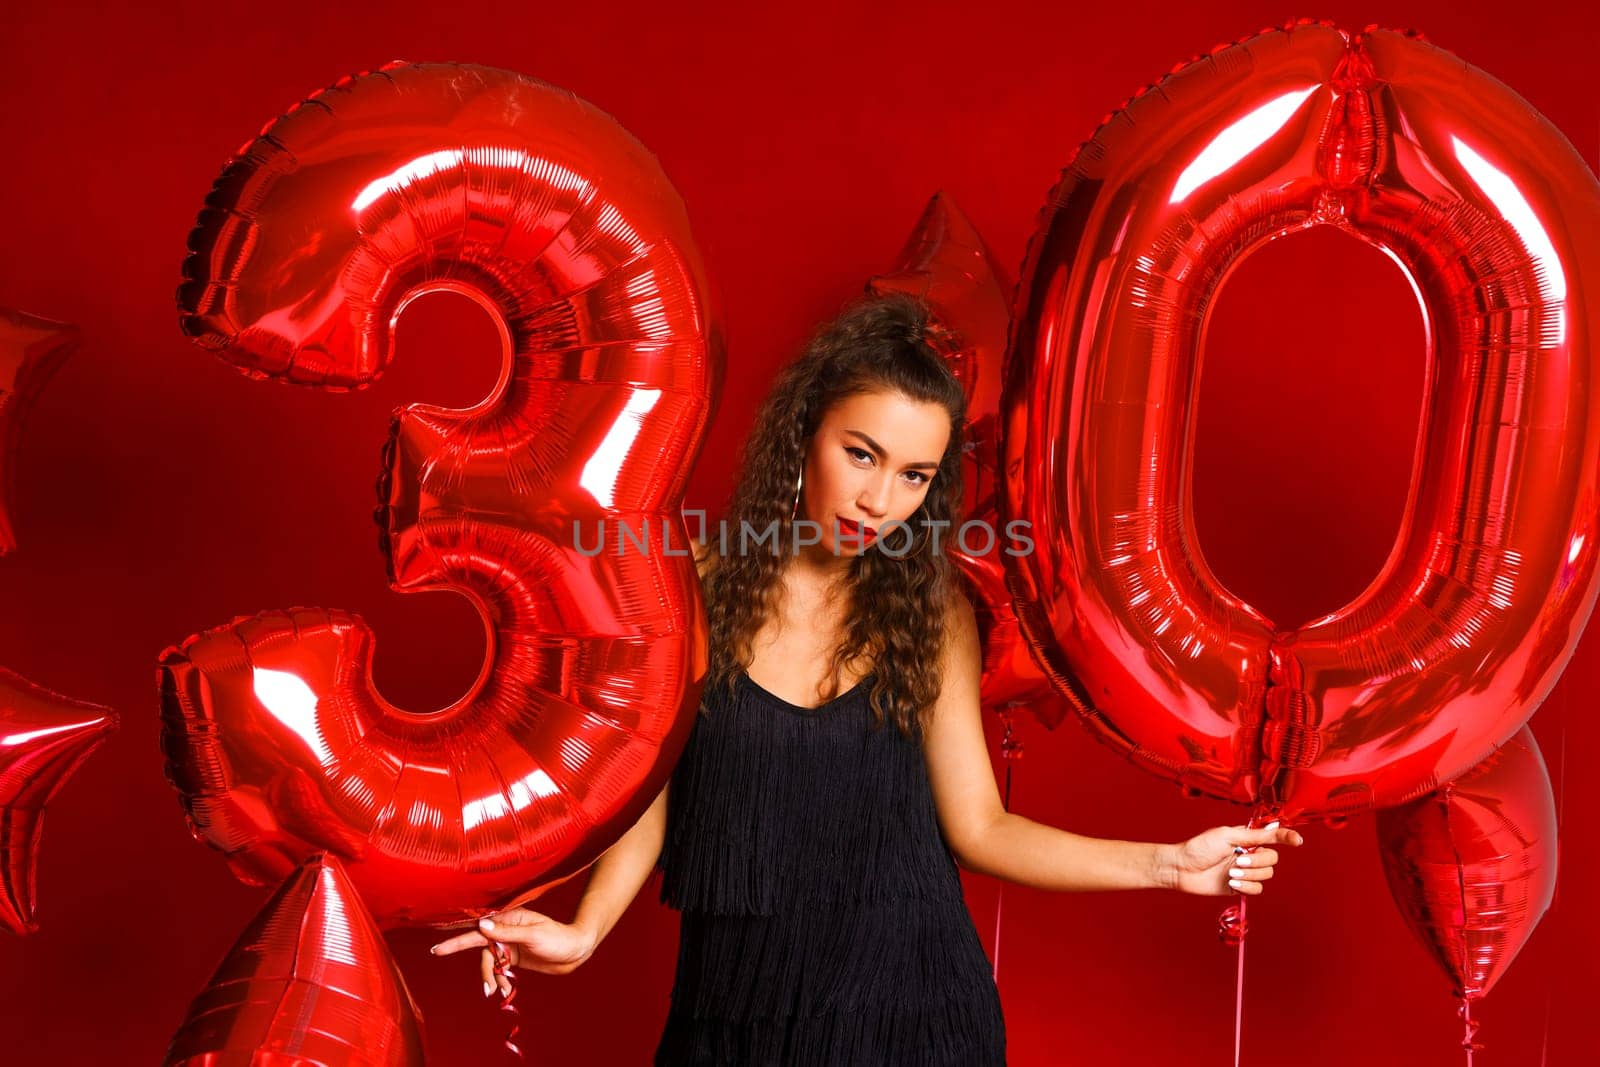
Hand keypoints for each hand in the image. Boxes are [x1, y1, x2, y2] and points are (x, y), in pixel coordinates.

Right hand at [429, 907, 598, 995]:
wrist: (576, 951)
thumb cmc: (558, 937)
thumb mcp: (533, 935)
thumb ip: (506, 933)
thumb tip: (481, 925)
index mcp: (509, 918)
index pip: (479, 926)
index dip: (458, 935)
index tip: (439, 946)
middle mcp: (505, 930)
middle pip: (479, 945)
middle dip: (469, 956)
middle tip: (450, 962)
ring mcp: (509, 944)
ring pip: (489, 961)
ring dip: (490, 976)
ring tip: (496, 991)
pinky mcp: (514, 958)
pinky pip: (498, 970)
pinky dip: (499, 980)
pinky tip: (505, 990)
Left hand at [1161, 821, 1303, 896]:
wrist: (1182, 869)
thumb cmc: (1199, 848)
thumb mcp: (1226, 836)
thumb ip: (1253, 835)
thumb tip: (1274, 828)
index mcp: (1245, 839)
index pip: (1272, 837)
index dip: (1286, 837)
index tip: (1297, 841)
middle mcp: (1247, 854)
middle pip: (1272, 859)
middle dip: (1257, 861)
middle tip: (1237, 861)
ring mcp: (1244, 871)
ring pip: (1266, 875)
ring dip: (1250, 875)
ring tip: (1230, 873)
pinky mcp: (1239, 887)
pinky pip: (1257, 889)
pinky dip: (1246, 887)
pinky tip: (1232, 883)